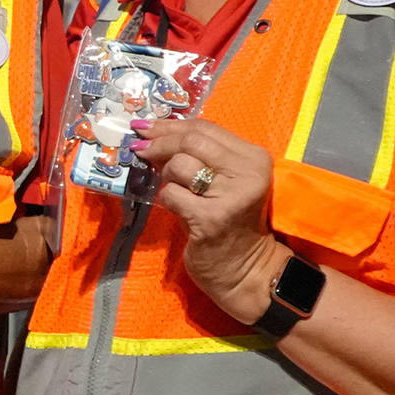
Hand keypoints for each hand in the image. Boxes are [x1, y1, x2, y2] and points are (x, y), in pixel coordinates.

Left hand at [132, 117, 289, 323]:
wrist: (246, 269)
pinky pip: (172, 194)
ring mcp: (231, 195)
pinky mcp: (211, 218)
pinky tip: (179, 210)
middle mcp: (248, 172)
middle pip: (191, 141)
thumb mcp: (222, 181)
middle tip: (140, 149)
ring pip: (179, 165)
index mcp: (254, 157)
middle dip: (160, 142)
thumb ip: (198, 156)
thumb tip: (151, 134)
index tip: (145, 127)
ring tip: (176, 191)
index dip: (170, 125)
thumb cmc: (229, 221)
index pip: (206, 127)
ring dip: (166, 176)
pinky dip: (168, 200)